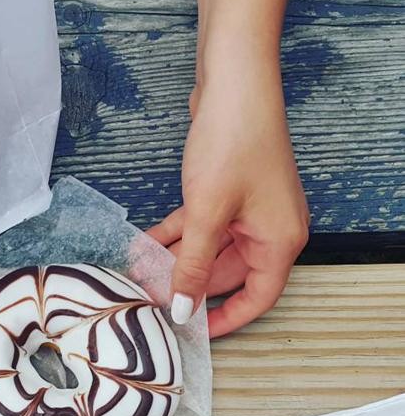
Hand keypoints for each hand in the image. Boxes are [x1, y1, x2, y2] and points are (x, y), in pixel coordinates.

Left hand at [148, 0, 309, 337]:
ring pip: (207, 251)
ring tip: (136, 275)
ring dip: (173, 261)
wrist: (233, 82)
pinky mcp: (227, 194)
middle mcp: (268, 229)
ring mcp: (247, 211)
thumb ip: (193, 266)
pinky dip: (173, 236)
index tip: (192, 334)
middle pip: (226, 275)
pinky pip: (199, 228)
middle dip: (186, 287)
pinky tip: (141, 246)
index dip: (226, 319)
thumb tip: (182, 309)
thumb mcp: (207, 215)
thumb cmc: (233, 144)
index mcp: (279, 241)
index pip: (258, 297)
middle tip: (149, 301)